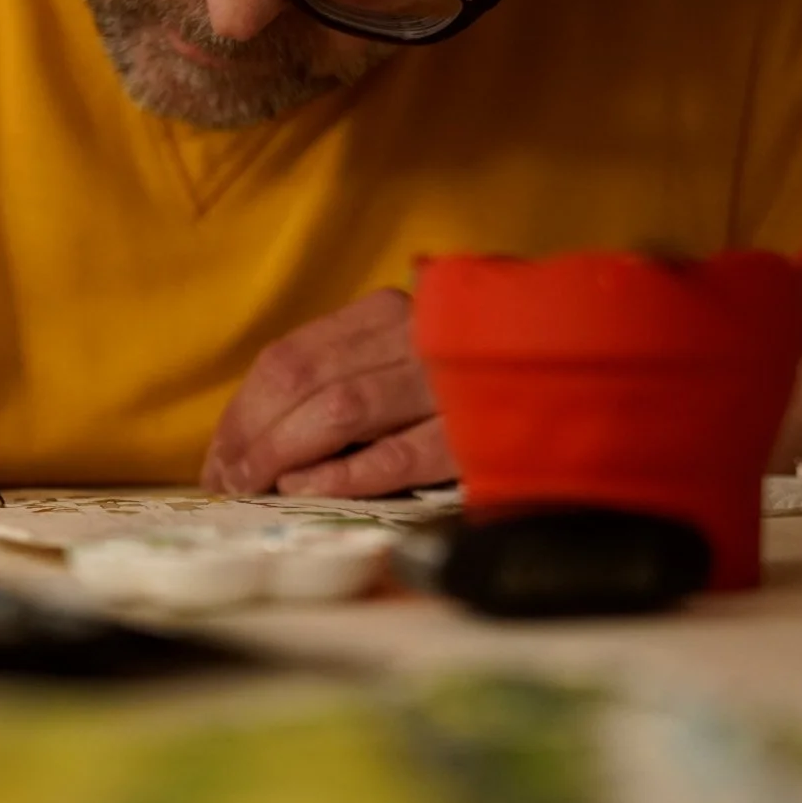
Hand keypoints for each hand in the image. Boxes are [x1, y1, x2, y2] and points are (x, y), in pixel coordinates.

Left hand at [201, 288, 454, 497]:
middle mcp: (416, 334)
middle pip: (304, 381)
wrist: (582, 371)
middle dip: (253, 438)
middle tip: (228, 482)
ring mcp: (448, 378)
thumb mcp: (402, 357)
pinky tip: (309, 490)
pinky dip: (343, 474)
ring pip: (340, 410)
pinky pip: (396, 454)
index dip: (242, 410)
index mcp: (389, 312)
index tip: (218, 456)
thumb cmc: (468, 377)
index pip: (289, 357)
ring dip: (284, 456)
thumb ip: (341, 377)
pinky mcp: (477, 429)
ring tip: (256, 489)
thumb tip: (253, 438)